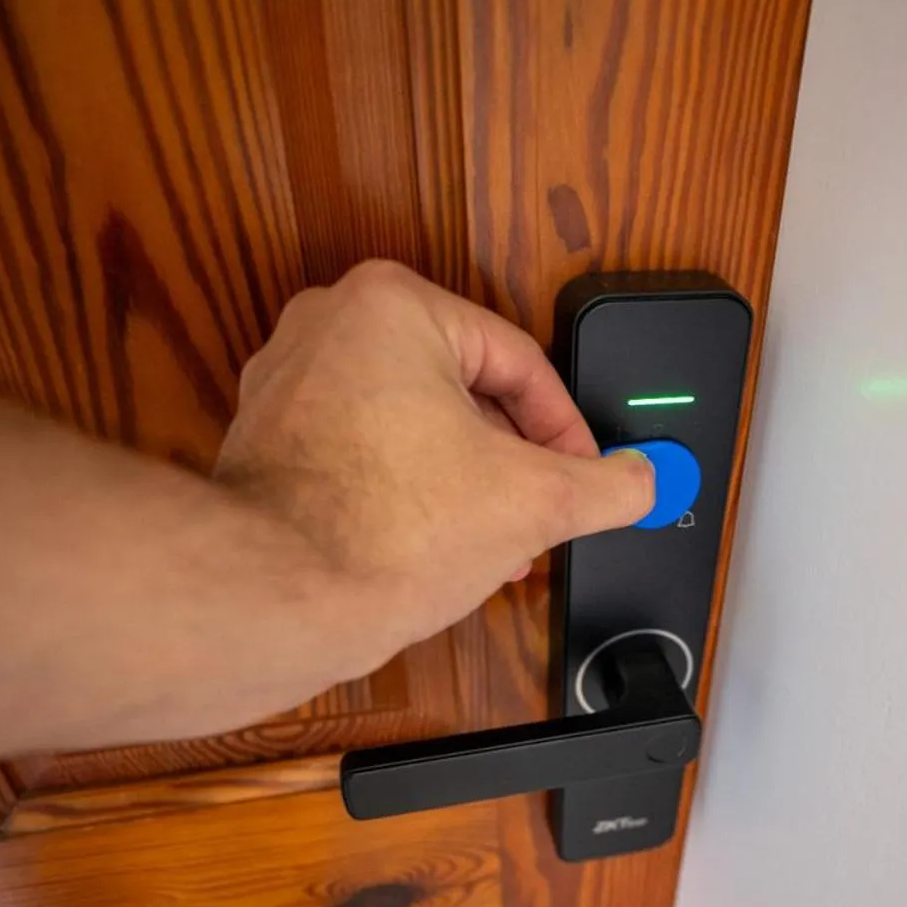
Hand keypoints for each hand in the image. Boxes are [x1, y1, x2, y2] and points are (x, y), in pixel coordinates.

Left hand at [215, 262, 652, 662]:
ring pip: (411, 427)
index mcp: (393, 306)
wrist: (279, 600)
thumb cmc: (379, 532)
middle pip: (463, 392)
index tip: (584, 476)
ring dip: (462, 485)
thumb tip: (639, 480)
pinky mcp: (266, 443)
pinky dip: (403, 495)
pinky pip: (362, 456)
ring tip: (489, 543)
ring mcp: (287, 384)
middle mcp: (329, 327)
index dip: (566, 432)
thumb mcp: (534, 502)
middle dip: (509, 463)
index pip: (519, 363)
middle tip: (540, 511)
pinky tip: (430, 549)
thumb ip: (605, 485)